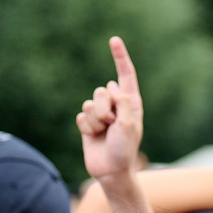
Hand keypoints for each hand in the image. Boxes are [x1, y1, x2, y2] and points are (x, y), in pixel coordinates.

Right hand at [77, 36, 144, 186]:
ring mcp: (102, 115)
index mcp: (131, 103)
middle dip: (103, 109)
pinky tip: (94, 138)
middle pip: (101, 91)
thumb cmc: (124, 150)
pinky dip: (87, 128)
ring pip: (89, 103)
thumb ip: (122, 102)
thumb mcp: (128, 124)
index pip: (125, 75)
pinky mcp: (88, 124)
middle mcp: (116, 106)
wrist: (111, 172)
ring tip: (104, 134)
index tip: (114, 40)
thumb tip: (112, 85)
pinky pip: (81, 116)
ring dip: (95, 121)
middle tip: (111, 125)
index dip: (120, 57)